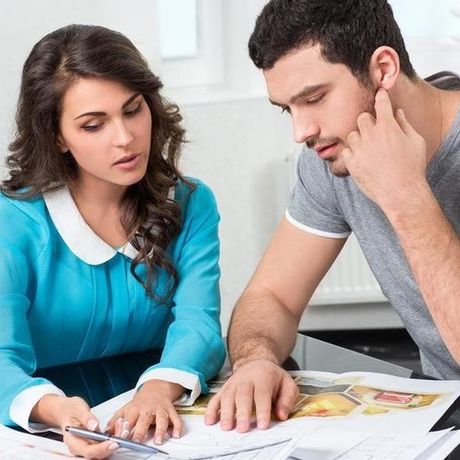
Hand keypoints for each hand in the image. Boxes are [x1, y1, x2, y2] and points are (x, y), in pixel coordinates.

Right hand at [33, 395, 117, 458]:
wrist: (67, 410)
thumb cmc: (70, 410)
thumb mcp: (77, 408)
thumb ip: (86, 418)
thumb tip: (94, 426)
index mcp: (73, 441)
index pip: (88, 451)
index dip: (102, 449)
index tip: (114, 442)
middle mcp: (80, 447)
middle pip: (98, 453)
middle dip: (113, 444)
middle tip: (124, 432)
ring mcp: (88, 446)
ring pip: (104, 450)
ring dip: (116, 440)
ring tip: (124, 426)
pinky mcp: (95, 443)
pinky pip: (106, 444)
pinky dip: (115, 436)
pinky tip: (121, 426)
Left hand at [105, 380, 183, 444]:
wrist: (156, 388)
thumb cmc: (140, 402)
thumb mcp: (126, 408)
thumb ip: (115, 421)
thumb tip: (106, 433)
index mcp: (135, 408)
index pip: (129, 418)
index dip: (125, 427)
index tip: (122, 436)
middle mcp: (148, 409)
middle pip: (144, 420)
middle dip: (140, 431)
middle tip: (137, 442)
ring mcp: (160, 410)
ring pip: (161, 419)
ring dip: (160, 430)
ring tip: (159, 440)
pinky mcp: (170, 411)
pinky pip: (176, 418)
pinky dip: (177, 426)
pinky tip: (176, 434)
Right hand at [204, 359, 298, 431]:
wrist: (256, 362)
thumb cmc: (272, 376)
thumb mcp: (287, 383)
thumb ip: (287, 399)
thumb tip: (282, 415)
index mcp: (263, 377)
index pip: (262, 394)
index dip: (262, 410)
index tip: (262, 425)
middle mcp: (246, 379)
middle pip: (243, 395)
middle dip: (242, 413)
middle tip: (243, 429)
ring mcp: (233, 383)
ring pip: (227, 396)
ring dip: (226, 412)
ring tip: (226, 427)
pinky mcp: (224, 389)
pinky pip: (216, 398)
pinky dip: (211, 409)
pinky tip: (210, 421)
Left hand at [342, 88, 427, 210]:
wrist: (401, 192)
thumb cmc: (412, 168)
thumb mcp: (415, 142)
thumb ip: (404, 124)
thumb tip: (397, 113)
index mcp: (388, 126)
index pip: (381, 103)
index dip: (380, 96)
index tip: (379, 94)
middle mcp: (371, 135)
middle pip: (362, 118)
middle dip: (368, 122)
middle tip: (375, 132)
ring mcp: (359, 149)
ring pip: (352, 135)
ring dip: (359, 139)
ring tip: (369, 150)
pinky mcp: (351, 163)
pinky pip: (346, 152)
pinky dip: (352, 154)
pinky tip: (361, 160)